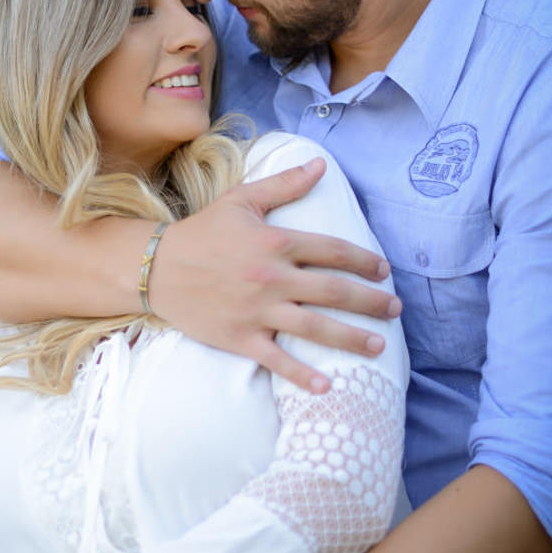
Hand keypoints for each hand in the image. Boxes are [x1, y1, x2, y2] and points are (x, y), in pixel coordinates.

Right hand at [149, 158, 399, 391]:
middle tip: (395, 309)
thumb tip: (321, 165)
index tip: (383, 270)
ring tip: (379, 347)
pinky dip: (303, 375)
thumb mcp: (242, 200)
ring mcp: (258, 311)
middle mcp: (272, 278)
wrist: (156, 268)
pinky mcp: (241, 338)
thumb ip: (284, 184)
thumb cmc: (201, 232)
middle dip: (371, 302)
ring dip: (351, 339)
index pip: (333, 251)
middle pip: (334, 292)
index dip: (364, 260)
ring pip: (315, 328)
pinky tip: (327, 386)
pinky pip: (278, 360)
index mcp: (275, 243)